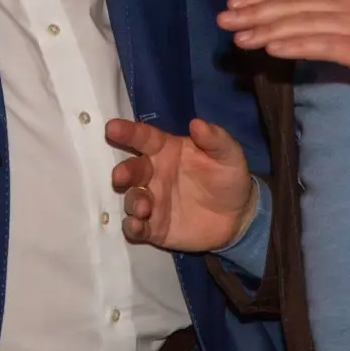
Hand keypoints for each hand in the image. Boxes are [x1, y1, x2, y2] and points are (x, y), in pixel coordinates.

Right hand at [106, 117, 255, 252]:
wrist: (238, 217)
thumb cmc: (228, 177)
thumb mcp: (229, 155)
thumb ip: (215, 139)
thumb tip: (197, 123)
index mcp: (167, 150)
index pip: (144, 138)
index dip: (128, 131)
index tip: (111, 127)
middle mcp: (154, 174)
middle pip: (132, 169)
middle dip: (123, 172)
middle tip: (119, 176)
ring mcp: (152, 201)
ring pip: (132, 198)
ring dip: (133, 201)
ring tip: (144, 207)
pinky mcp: (154, 227)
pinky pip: (137, 227)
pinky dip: (133, 227)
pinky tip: (137, 226)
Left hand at [220, 0, 349, 108]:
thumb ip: (325, 21)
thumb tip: (284, 25)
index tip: (234, 3)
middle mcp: (349, 2)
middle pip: (293, 3)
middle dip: (255, 10)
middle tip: (224, 19)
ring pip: (303, 22)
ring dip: (267, 29)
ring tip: (239, 37)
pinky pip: (323, 44)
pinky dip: (295, 44)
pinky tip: (273, 50)